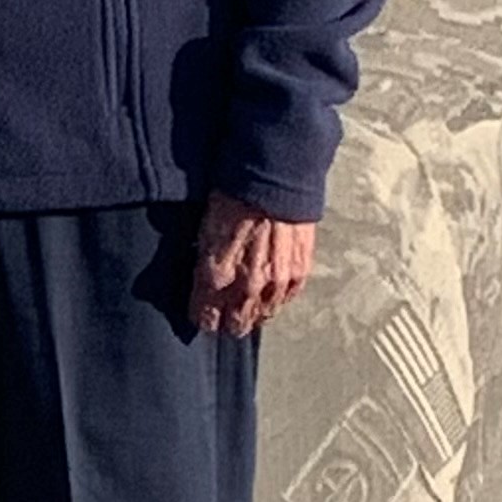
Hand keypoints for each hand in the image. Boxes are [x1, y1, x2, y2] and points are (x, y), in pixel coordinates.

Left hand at [188, 192, 315, 336]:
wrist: (273, 177)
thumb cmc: (233, 196)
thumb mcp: (205, 228)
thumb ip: (204, 260)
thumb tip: (203, 279)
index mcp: (216, 275)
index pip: (205, 317)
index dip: (202, 318)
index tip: (202, 316)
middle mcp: (247, 286)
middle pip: (237, 324)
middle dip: (230, 324)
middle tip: (228, 322)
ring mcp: (275, 281)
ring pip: (263, 316)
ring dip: (255, 316)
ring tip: (251, 314)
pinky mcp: (299, 270)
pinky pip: (287, 299)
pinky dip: (278, 300)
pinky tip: (273, 298)